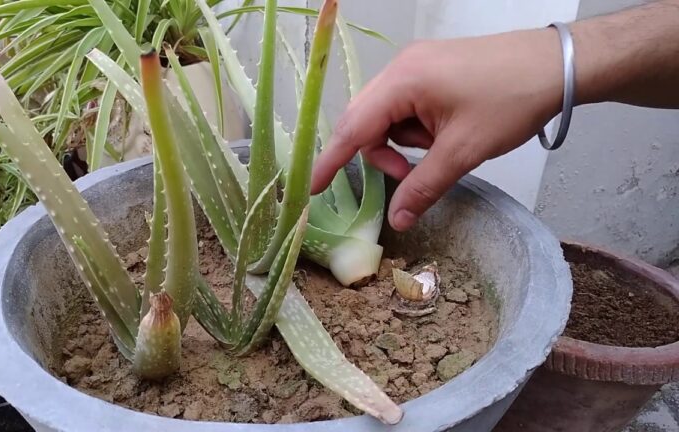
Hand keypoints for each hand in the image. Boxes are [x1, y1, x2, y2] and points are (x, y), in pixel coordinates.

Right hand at [311, 28, 563, 230]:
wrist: (558, 66)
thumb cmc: (511, 102)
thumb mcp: (463, 151)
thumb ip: (423, 186)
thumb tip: (397, 220)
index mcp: (402, 81)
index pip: (352, 126)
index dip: (330, 160)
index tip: (311, 187)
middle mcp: (401, 67)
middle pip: (365, 119)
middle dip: (378, 153)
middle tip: (406, 176)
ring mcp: (417, 66)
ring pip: (386, 115)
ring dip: (401, 142)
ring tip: (438, 151)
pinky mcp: (432, 70)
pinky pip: (405, 106)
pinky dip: (415, 129)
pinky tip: (443, 135)